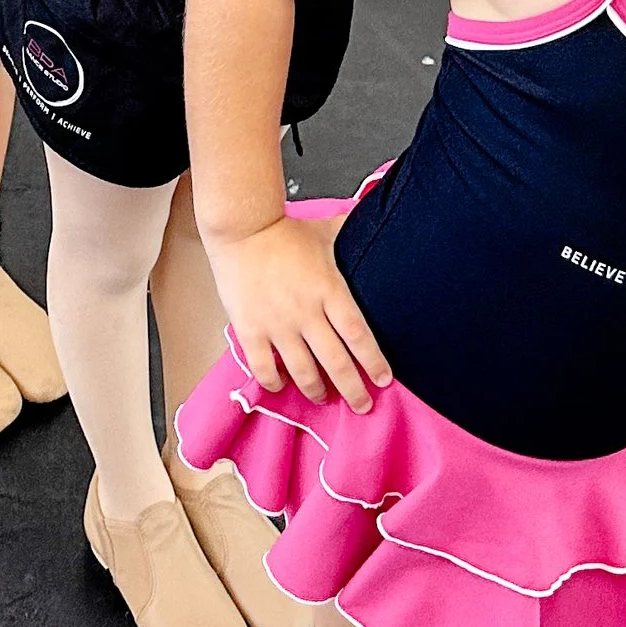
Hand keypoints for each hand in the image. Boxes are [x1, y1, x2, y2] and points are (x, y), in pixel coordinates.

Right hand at [209, 210, 391, 413]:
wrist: (241, 229)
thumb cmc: (284, 232)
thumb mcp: (325, 232)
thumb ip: (351, 234)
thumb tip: (374, 220)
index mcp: (329, 290)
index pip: (358, 335)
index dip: (373, 362)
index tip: (384, 380)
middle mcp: (306, 312)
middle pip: (336, 362)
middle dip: (353, 390)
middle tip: (363, 405)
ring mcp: (277, 324)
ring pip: (303, 372)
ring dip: (317, 391)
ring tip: (324, 399)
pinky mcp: (251, 330)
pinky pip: (264, 368)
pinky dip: (275, 383)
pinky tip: (281, 386)